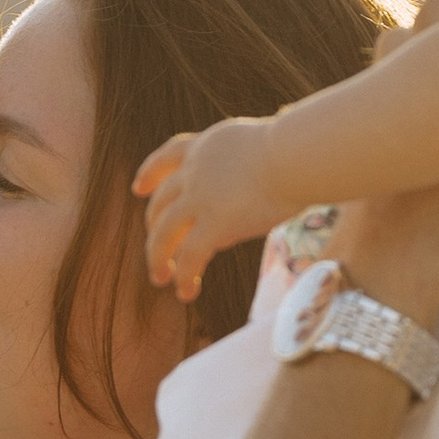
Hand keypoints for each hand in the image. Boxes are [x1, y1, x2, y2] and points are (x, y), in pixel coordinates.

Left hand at [135, 120, 285, 303]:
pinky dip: (184, 276)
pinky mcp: (214, 223)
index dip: (150, 173)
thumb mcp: (263, 146)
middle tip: (158, 249)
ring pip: (164, 232)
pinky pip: (189, 256)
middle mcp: (196, 170)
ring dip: (158, 258)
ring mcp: (201, 197)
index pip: (169, 155)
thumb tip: (261, 185)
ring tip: (160, 278)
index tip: (138, 189)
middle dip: (154, 228)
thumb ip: (249, 165)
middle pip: (161, 201)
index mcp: (208, 145)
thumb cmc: (300, 149)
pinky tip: (187, 292)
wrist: (297, 154)